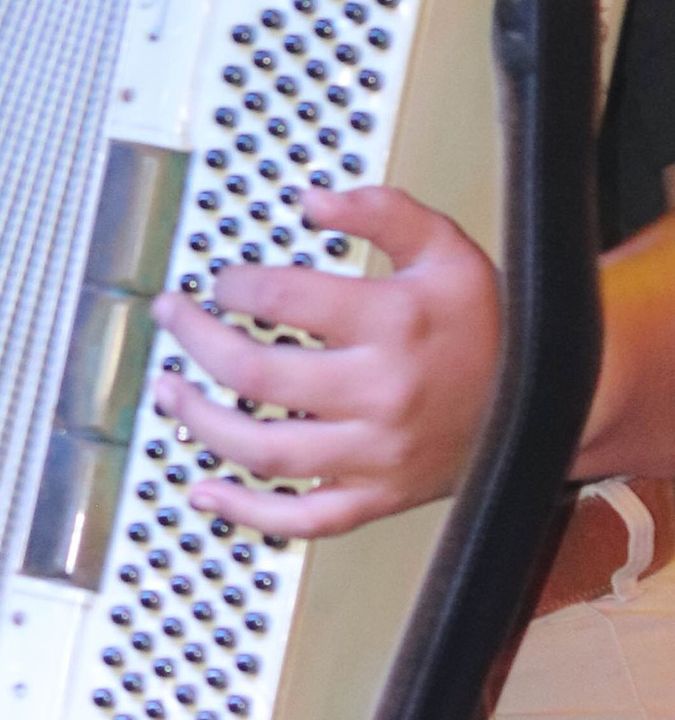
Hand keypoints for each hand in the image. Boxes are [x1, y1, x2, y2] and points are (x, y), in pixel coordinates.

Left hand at [151, 184, 502, 537]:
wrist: (552, 399)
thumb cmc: (489, 323)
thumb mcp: (447, 247)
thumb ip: (382, 212)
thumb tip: (312, 200)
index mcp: (393, 324)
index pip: (284, 301)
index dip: (235, 286)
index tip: (221, 281)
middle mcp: (381, 393)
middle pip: (257, 376)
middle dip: (197, 342)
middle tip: (172, 318)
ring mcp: (376, 454)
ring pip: (265, 451)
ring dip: (201, 422)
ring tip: (167, 390)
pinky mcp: (379, 496)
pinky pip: (303, 518)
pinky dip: (247, 512)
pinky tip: (204, 491)